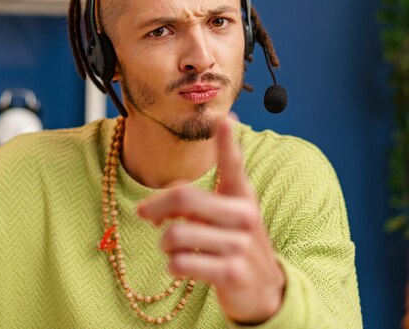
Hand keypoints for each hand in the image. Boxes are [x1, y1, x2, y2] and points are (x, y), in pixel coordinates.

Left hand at [137, 119, 285, 323]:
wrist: (264, 291)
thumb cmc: (233, 244)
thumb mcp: (222, 218)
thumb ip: (194, 203)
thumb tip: (150, 207)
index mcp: (242, 196)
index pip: (233, 164)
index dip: (227, 142)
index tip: (225, 118)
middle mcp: (244, 215)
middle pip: (184, 196)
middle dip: (154, 206)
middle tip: (144, 214)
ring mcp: (240, 245)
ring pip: (175, 235)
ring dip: (165, 245)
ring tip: (174, 250)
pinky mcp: (231, 273)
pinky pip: (180, 263)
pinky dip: (173, 266)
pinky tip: (183, 267)